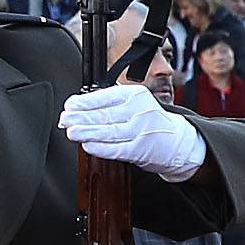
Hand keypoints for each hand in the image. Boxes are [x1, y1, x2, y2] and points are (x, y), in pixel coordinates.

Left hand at [60, 83, 206, 180]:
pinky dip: (101, 148)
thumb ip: (112, 103)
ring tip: (72, 132)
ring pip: (109, 131)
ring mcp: (141, 130)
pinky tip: (88, 145)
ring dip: (87, 132)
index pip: (105, 96)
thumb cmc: (151, 121)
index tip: (70, 105)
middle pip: (104, 114)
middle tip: (65, 120)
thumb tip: (80, 108)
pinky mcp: (142, 149)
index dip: (84, 102)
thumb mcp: (135, 103)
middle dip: (81, 117)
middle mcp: (139, 110)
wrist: (178, 140)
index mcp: (135, 95)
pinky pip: (117, 149)